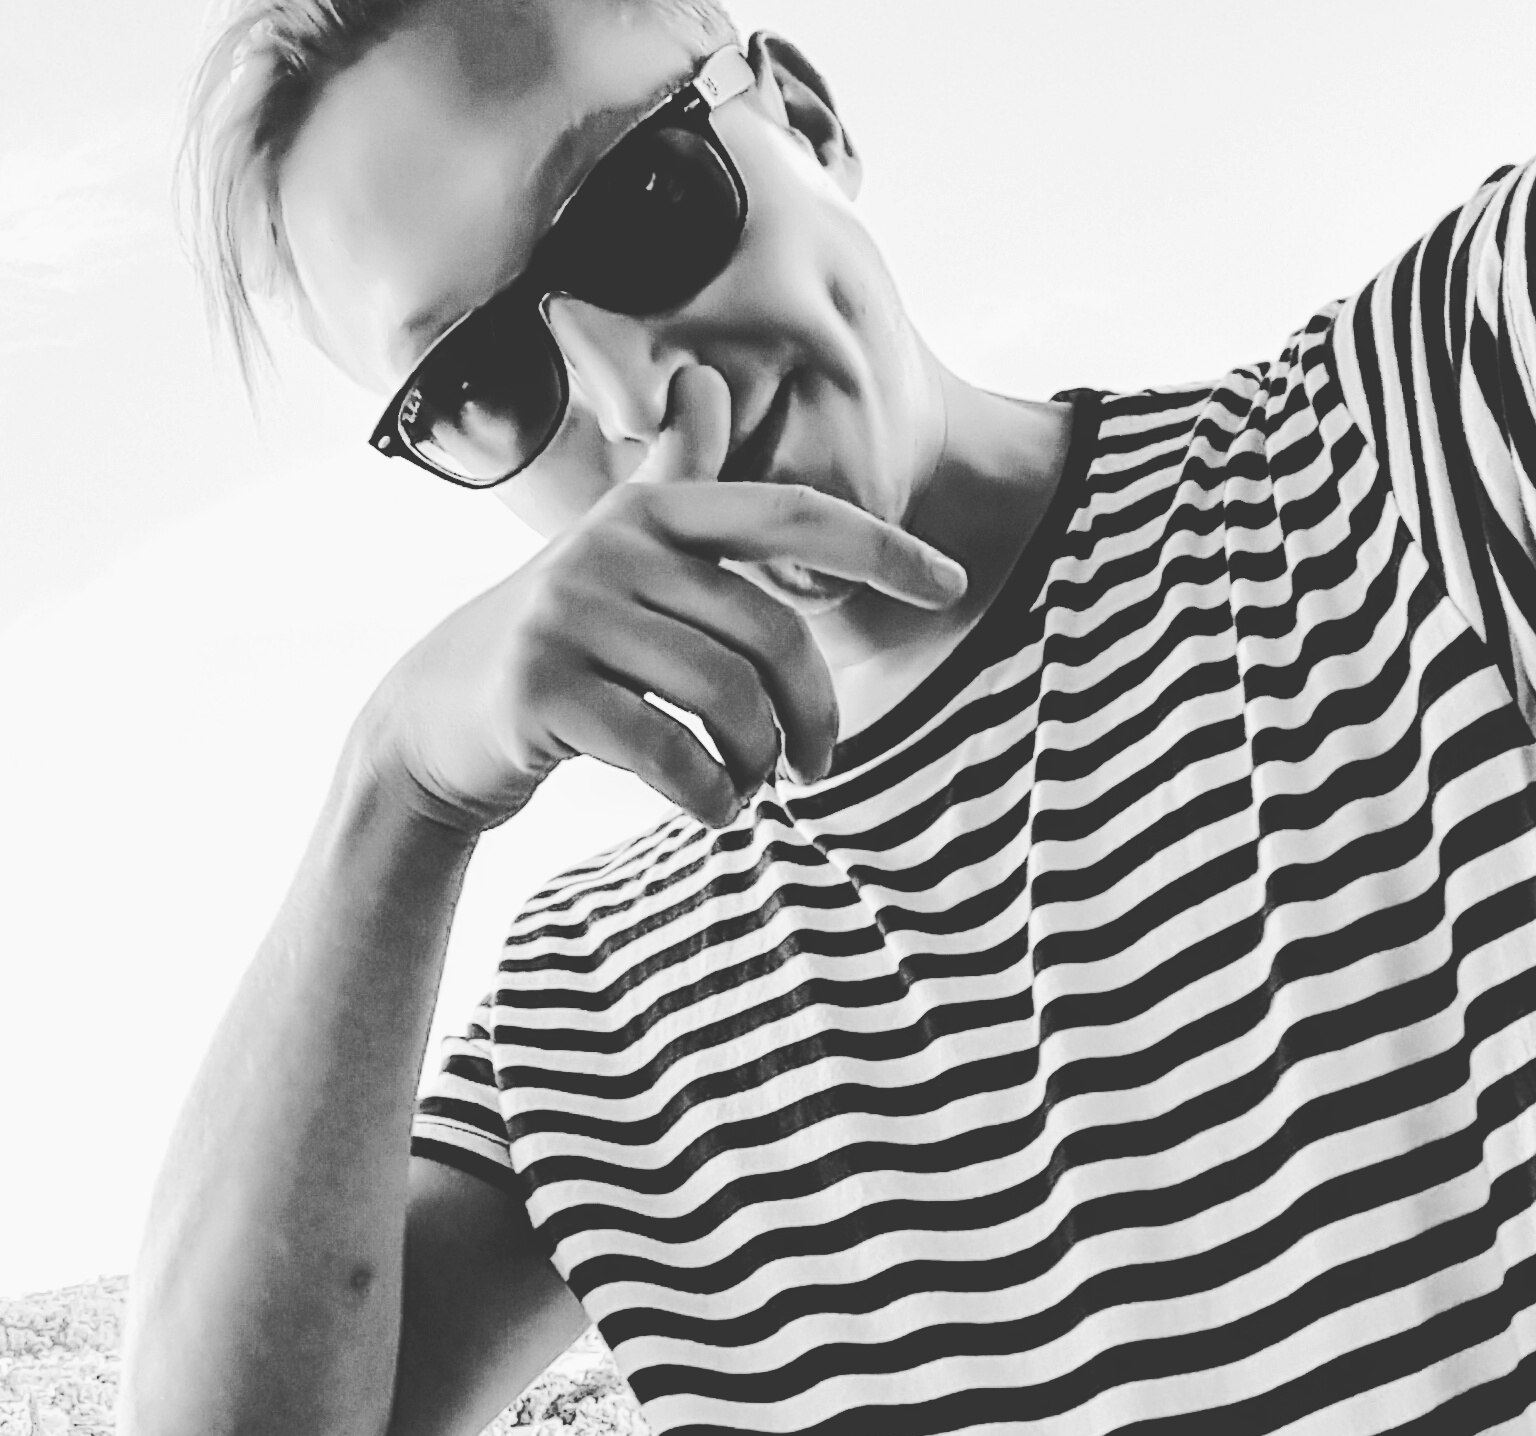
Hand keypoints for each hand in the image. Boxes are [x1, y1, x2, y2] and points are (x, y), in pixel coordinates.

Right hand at [355, 366, 966, 834]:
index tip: (951, 584)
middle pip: (770, 636)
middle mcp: (610, 550)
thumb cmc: (558, 640)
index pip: (786, 517)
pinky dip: (712, 796)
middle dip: (814, 715)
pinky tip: (714, 808)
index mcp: (648, 516)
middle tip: (816, 768)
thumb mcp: (612, 552)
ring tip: (752, 787)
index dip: (877, 546)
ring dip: (759, 764)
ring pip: (727, 699)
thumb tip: (701, 378)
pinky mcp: (543, 691)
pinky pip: (670, 753)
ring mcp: (570, 619)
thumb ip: (668, 481)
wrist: (436, 718)